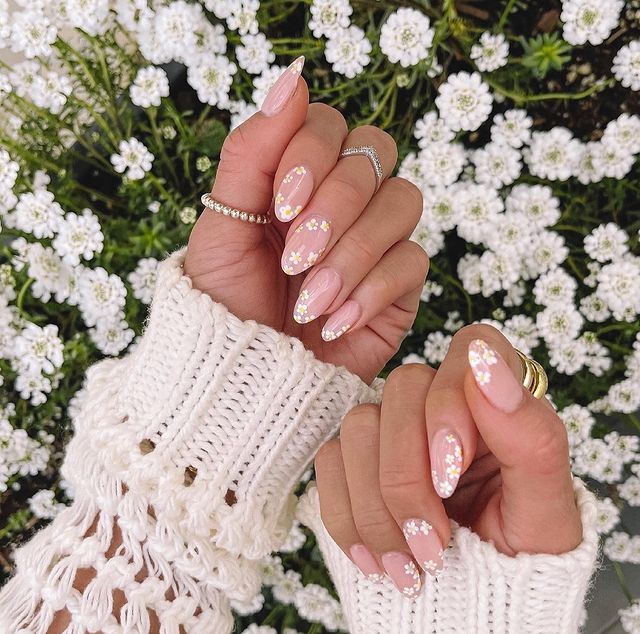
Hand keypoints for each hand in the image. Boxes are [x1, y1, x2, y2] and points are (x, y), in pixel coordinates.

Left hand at [183, 57, 427, 383]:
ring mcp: (375, 243)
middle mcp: (343, 201)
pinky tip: (334, 321)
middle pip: (375, 154)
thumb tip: (293, 77)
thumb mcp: (221, 226)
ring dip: (352, 250)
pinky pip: (412, 263)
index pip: (330, 125)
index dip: (312, 154)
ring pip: (403, 202)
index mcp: (297, 177)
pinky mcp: (399, 288)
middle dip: (335, 204)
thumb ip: (252, 153)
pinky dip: (370, 290)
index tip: (281, 205)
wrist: (243, 381)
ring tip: (310, 297)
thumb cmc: (226, 304)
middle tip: (295, 255)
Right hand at [315, 324, 581, 595]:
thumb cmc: (526, 562)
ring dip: (378, 508)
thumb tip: (487, 363)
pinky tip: (379, 562)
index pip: (470, 348)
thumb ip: (532, 435)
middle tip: (434, 545)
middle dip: (408, 478)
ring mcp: (394, 434)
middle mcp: (442, 408)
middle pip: (401, 391)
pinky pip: (329, 466)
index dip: (449, 406)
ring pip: (357, 427)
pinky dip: (349, 520)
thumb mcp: (547, 512)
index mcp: (499, 404)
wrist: (484, 617)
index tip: (451, 476)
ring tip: (411, 566)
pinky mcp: (356, 465)